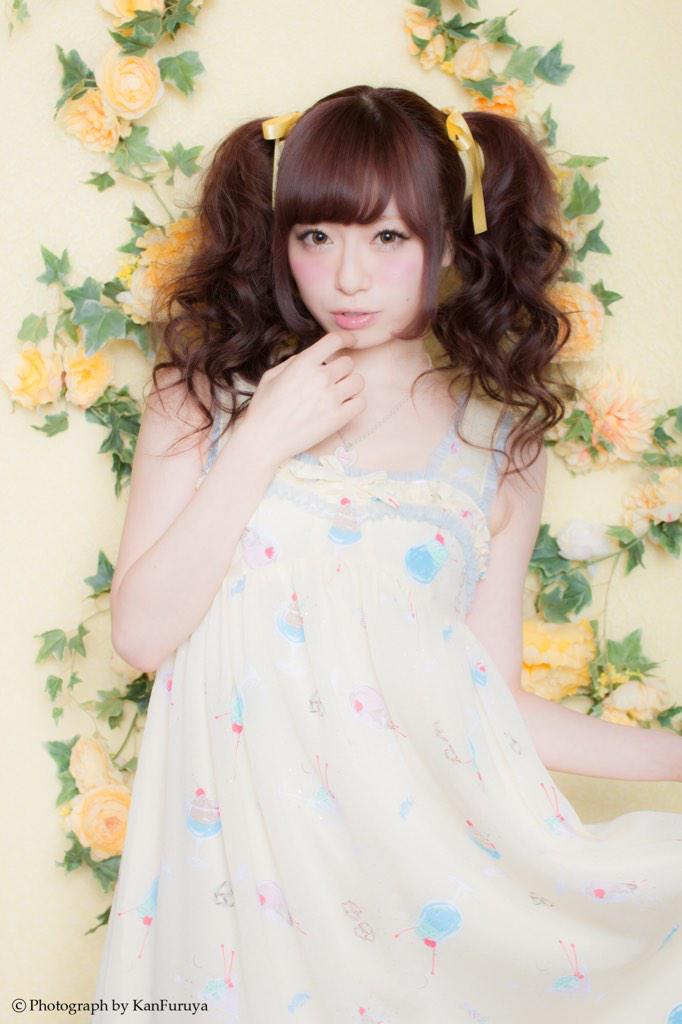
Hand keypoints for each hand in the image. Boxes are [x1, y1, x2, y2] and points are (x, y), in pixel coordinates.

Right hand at [239, 332, 365, 465]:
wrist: (263, 440)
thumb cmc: (264, 408)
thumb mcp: (272, 376)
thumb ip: (294, 361)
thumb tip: (313, 357)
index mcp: (303, 363)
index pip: (334, 340)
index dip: (346, 338)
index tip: (351, 342)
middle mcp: (320, 377)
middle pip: (349, 363)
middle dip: (342, 370)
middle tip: (332, 381)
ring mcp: (330, 398)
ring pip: (359, 381)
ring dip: (350, 386)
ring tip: (338, 395)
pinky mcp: (338, 419)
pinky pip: (361, 403)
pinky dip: (355, 404)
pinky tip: (343, 408)